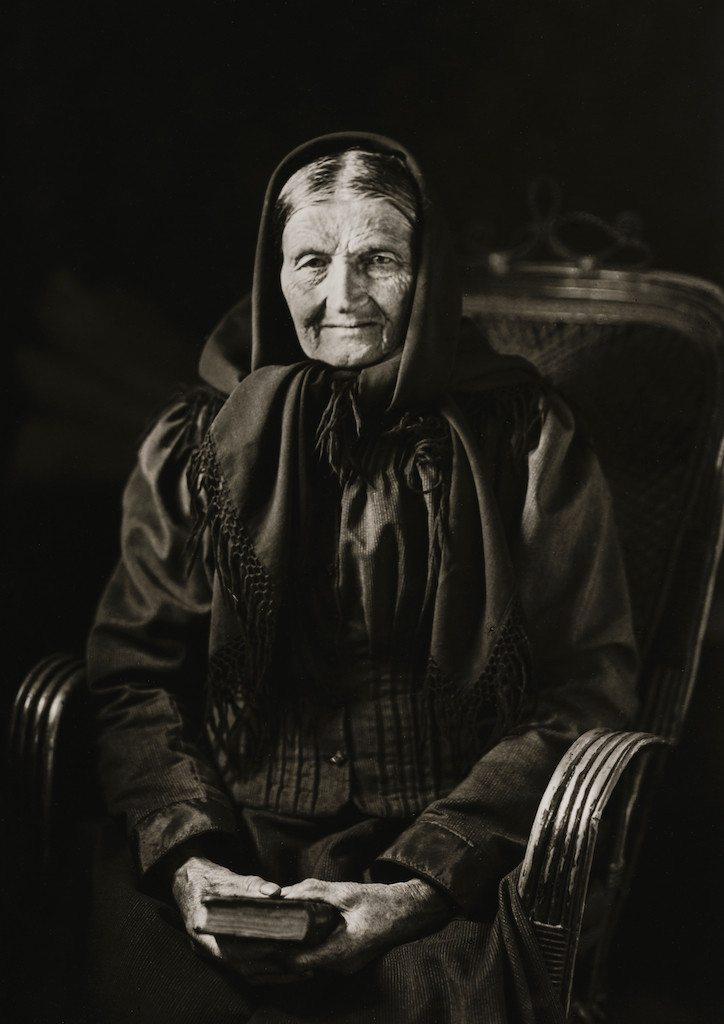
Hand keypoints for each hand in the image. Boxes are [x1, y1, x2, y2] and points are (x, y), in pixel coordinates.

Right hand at [171, 856, 300, 982]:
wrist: (188, 881)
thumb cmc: (207, 879)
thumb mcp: (228, 879)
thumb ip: (252, 886)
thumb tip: (275, 892)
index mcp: (202, 930)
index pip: (229, 951)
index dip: (255, 951)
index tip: (279, 945)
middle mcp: (206, 949)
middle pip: (242, 967)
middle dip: (273, 967)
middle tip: (301, 960)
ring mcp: (214, 954)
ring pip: (247, 972)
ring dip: (275, 973)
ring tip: (303, 969)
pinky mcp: (225, 954)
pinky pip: (248, 969)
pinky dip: (268, 971)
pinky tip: (290, 968)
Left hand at [275, 877, 454, 976]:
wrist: (409, 912)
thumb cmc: (380, 902)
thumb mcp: (345, 892)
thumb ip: (314, 892)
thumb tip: (284, 893)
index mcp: (340, 952)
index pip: (296, 963)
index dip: (276, 951)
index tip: (260, 936)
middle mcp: (340, 966)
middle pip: (300, 965)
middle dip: (281, 949)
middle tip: (262, 931)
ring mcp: (345, 967)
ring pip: (309, 963)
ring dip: (294, 949)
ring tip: (276, 930)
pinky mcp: (348, 961)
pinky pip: (320, 959)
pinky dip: (308, 948)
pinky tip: (299, 932)